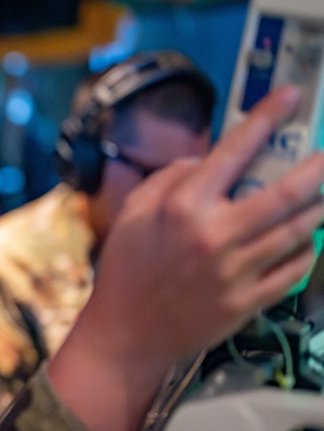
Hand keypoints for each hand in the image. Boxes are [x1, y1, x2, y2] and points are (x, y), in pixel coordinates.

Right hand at [51, 85, 323, 430]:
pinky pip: (293, 271)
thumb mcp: (132, 213)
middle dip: (319, 167)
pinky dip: (306, 252)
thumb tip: (208, 161)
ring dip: (320, 209)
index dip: (266, 118)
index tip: (290, 96)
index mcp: (184, 206)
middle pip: (286, 193)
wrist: (126, 334)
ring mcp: (237, 270)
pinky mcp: (249, 302)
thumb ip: (169, 180)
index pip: (234, 151)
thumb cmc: (126, 269)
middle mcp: (216, 234)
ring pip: (298, 231)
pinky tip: (306, 242)